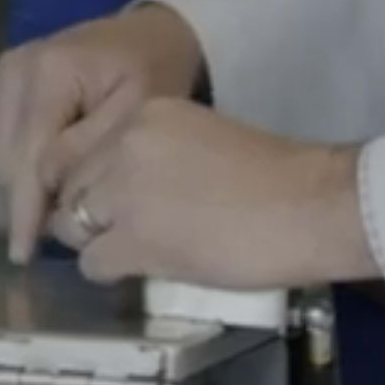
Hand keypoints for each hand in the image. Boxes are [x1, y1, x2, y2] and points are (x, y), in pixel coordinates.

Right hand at [0, 6, 206, 262]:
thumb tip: (47, 183)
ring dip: (13, 183)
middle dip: (23, 199)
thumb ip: (92, 148)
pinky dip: (1, 167)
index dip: (25, 208)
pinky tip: (36, 171)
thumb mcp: (141, 110)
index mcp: (49, 72)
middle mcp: (11, 70)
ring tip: (58, 190)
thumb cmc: (152, 75)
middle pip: (1, 161)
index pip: (28, 153)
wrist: (145, 36)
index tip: (22, 253)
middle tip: (63, 223)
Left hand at [43, 98, 374, 288]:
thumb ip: (157, 157)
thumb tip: (129, 190)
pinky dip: (109, 270)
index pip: (83, 149)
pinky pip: (92, 261)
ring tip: (132, 251)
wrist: (313, 207)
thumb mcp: (201, 143)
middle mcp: (121, 144)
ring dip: (94, 241)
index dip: (93, 181)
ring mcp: (123, 192)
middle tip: (119, 232)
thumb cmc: (277, 180)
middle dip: (89, 212)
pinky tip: (142, 269)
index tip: (110, 200)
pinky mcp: (135, 239)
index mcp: (142, 114)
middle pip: (71, 185)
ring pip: (71, 223)